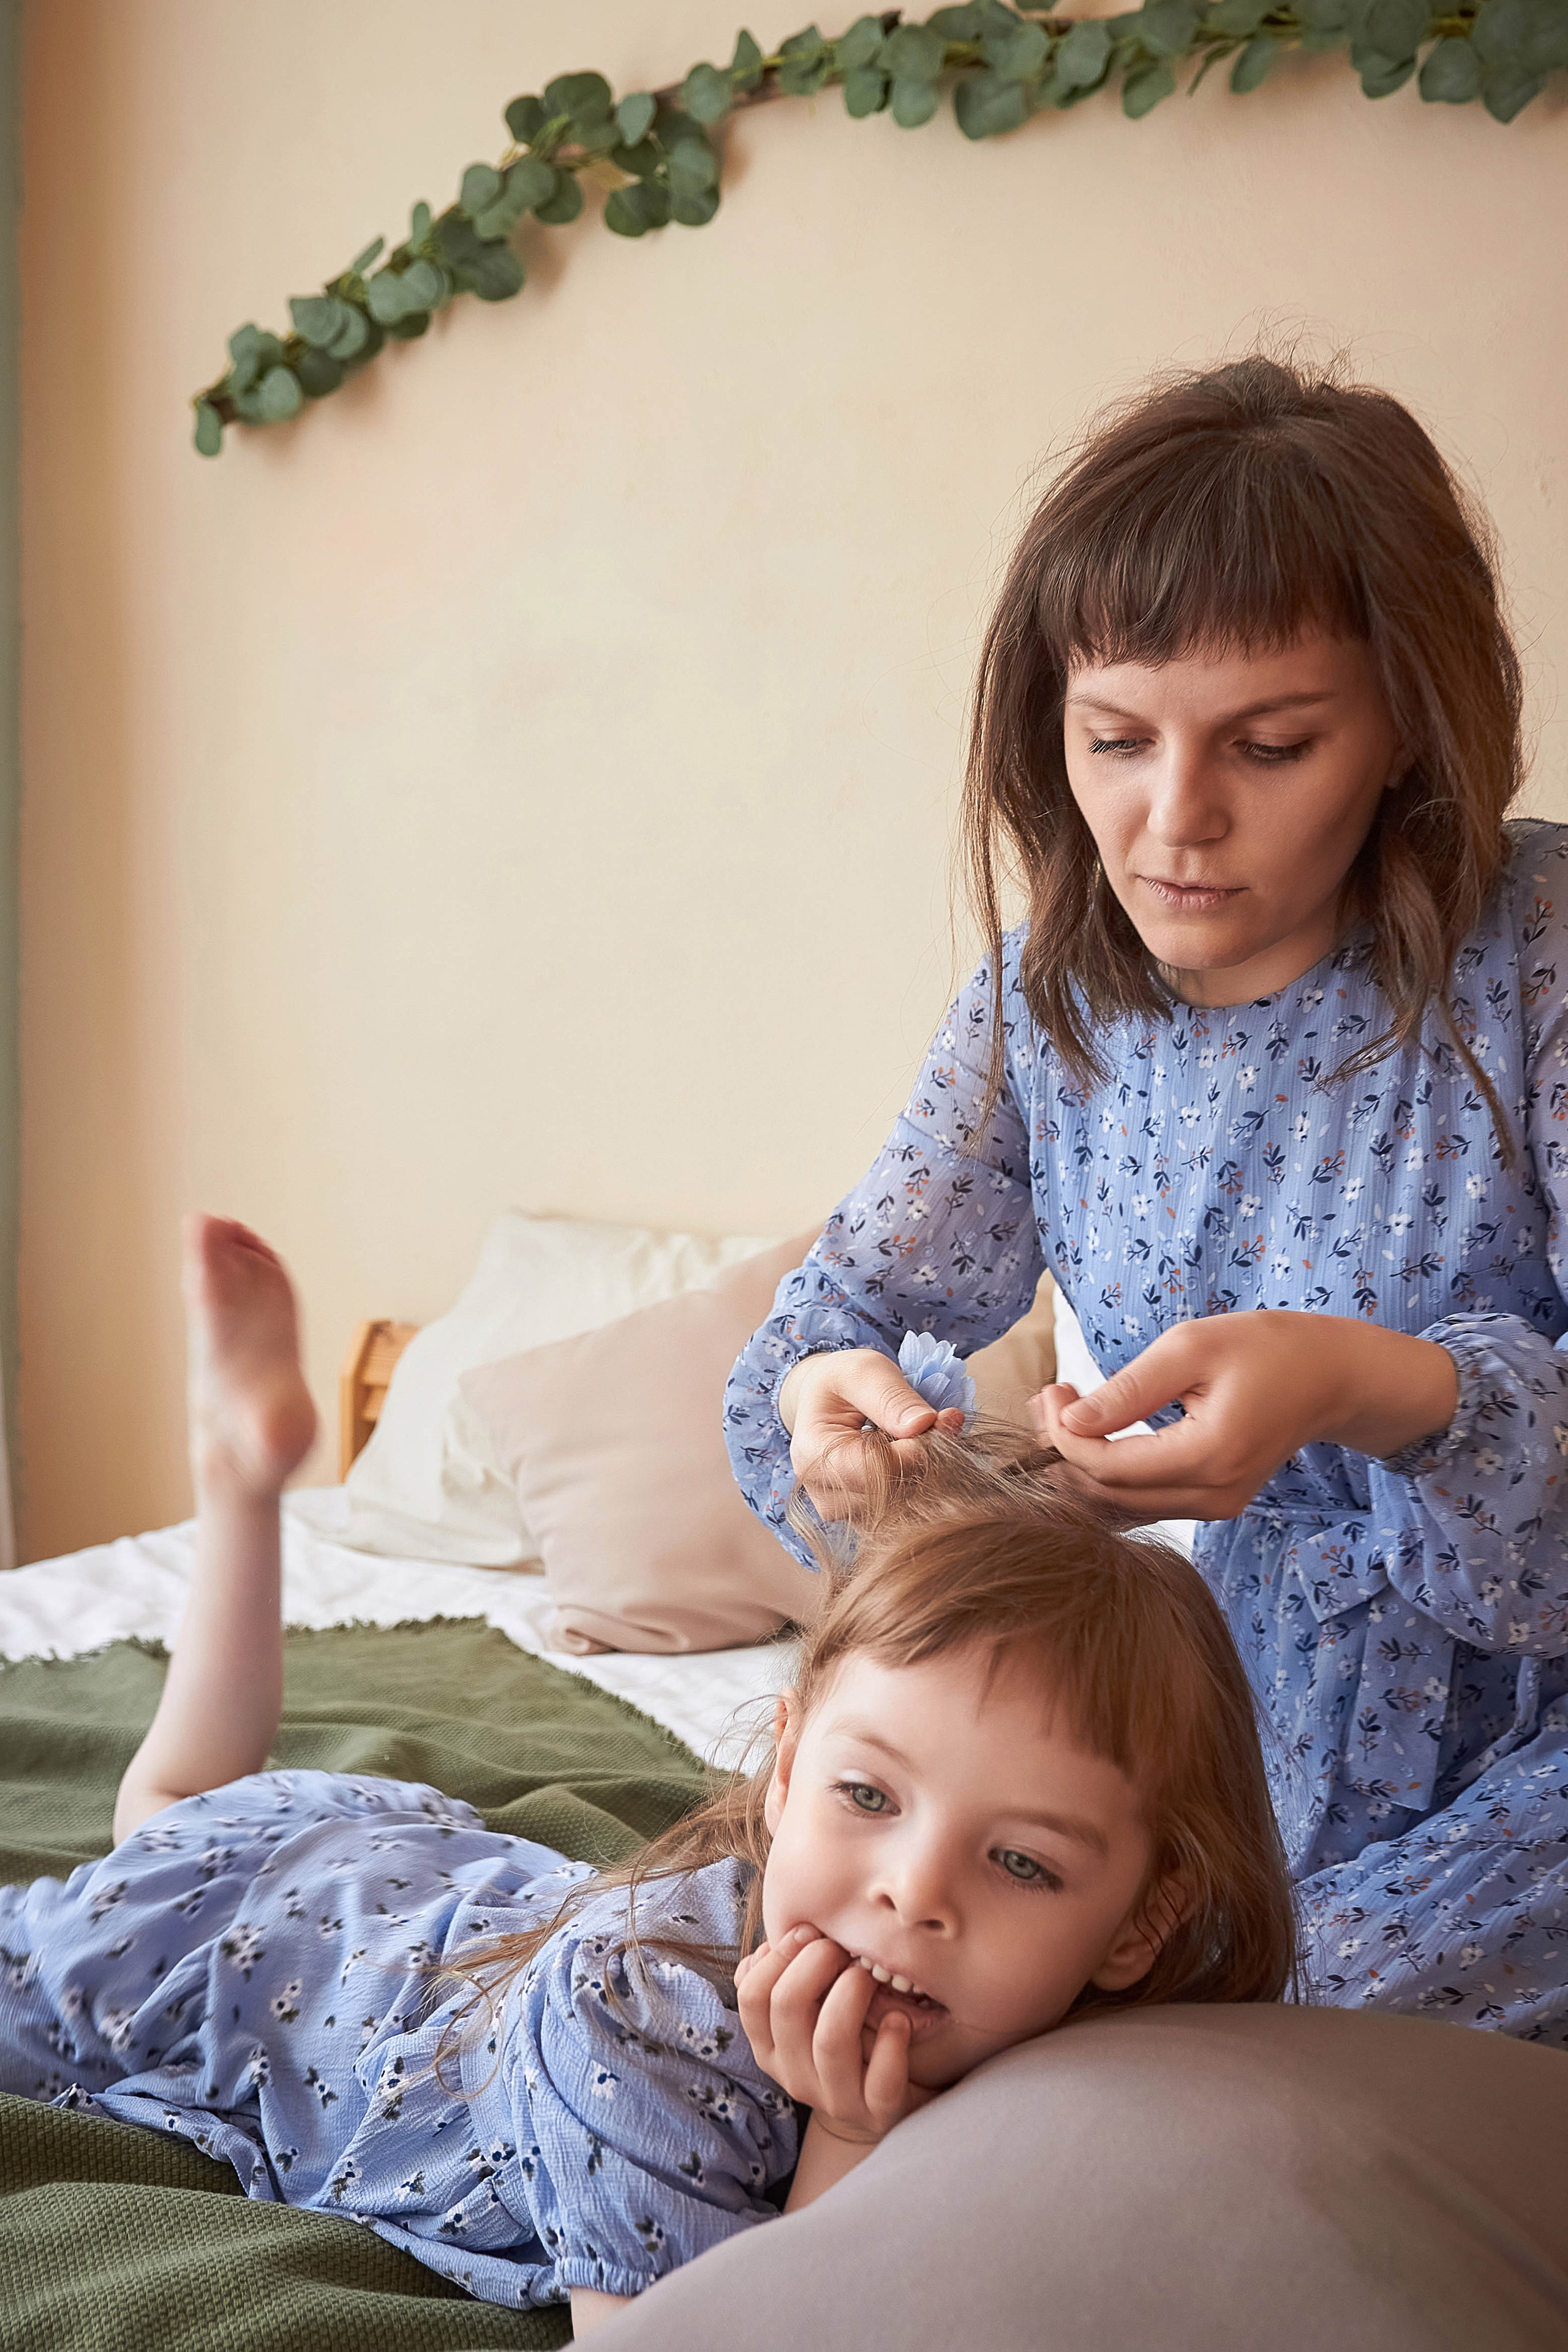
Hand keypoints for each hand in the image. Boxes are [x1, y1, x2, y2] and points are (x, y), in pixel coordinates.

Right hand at [736, 1925, 932, 2145]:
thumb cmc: (845, 2036)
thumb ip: (784, 1976)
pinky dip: (892, 2041)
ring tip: (869, 1977)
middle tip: (843, 1950)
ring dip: (853, 1992)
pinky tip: (899, 2019)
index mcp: (770, 2049)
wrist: (885, 2101)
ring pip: (830, 2040)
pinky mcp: (876, 2113)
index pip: (751, 1997)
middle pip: (788, 2007)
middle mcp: (793, 2077)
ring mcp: (834, 2099)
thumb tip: (770, 1944)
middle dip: (817, 1962)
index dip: (778, 1955)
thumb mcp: (809, 2009)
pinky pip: (881, 2081)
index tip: (810, 1932)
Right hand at [778, 1348, 966, 1518]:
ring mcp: (846, 1514)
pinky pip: (909, 1509)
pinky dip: (924, 1481)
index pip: (878, 1470)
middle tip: (944, 1421)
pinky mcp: (867, 1519)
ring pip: (908, 1505)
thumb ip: (892, 1397)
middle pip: (896, 1492)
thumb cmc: (842, 1382)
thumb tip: (925, 1424)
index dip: (918, 1449)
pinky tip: (916, 1455)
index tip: (941, 1418)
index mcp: (813, 1456)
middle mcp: (825, 1495)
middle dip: (930, 1457)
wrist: (826, 1402)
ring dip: (930, 1470)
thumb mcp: (864, 1371)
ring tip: (924, 1435)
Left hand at [1034, 1310, 1457, 1522]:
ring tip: (1066, 1411)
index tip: (1051, 1390)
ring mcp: (1215, 1507)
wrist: (1329, 1376)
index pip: (1108, 1468)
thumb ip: (1129, 1389)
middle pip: (1108, 1498)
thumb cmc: (1266, 1348)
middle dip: (1066, 1452)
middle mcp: (1213, 1496)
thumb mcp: (1192, 1348)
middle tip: (1051, 1398)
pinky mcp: (1213, 1504)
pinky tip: (1096, 1434)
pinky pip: (1144, 1504)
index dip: (1064, 1436)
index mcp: (1209, 1456)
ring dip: (1082, 1467)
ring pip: (1121, 1509)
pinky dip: (1110, 1475)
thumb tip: (1069, 1420)